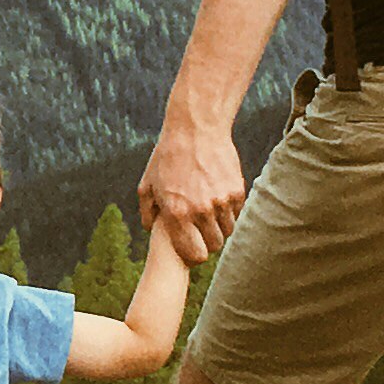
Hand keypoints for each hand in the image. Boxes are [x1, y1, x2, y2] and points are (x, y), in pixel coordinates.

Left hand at [140, 108, 245, 267]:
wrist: (195, 129)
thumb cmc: (167, 157)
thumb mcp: (147, 183)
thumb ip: (147, 211)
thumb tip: (149, 229)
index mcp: (177, 213)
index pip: (195, 254)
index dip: (194, 254)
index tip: (192, 247)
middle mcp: (201, 211)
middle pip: (214, 245)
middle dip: (208, 242)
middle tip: (201, 231)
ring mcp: (221, 201)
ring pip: (227, 231)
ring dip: (219, 227)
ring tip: (209, 214)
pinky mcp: (236, 191)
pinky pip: (236, 213)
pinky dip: (229, 211)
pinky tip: (218, 199)